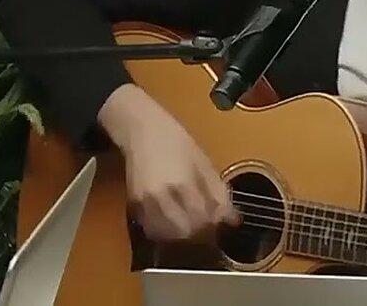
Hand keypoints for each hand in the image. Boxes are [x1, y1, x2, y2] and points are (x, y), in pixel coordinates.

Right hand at [98, 84, 239, 241]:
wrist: (142, 129)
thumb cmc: (176, 140)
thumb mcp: (203, 162)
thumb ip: (218, 192)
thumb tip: (233, 219)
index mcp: (183, 184)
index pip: (203, 219)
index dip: (215, 224)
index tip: (221, 220)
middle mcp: (161, 198)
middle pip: (185, 232)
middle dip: (200, 232)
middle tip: (208, 224)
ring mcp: (145, 203)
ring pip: (167, 236)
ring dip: (182, 234)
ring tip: (191, 222)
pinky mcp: (133, 205)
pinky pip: (151, 229)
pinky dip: (165, 232)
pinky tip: (173, 221)